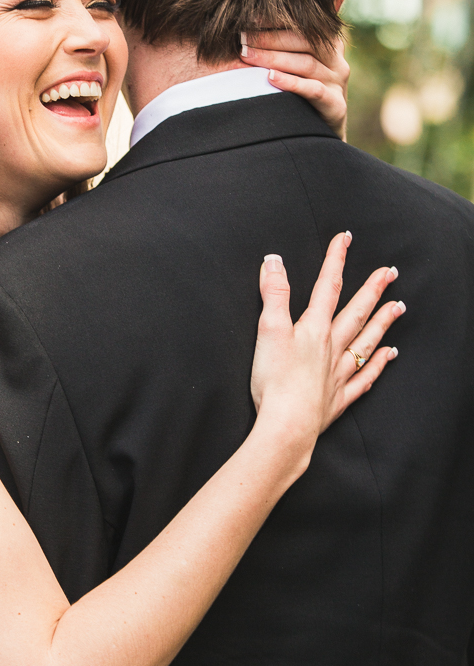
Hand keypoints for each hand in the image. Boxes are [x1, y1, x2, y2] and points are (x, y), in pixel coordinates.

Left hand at [240, 30, 349, 139]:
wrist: (319, 137)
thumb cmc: (299, 95)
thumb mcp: (296, 66)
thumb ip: (283, 45)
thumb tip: (247, 27)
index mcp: (328, 43)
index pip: (302, 25)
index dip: (275, 21)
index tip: (249, 18)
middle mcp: (336, 59)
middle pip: (303, 41)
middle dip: (269, 38)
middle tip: (242, 39)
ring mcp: (338, 82)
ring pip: (305, 63)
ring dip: (273, 58)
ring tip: (248, 55)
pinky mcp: (336, 105)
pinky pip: (313, 90)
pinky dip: (291, 83)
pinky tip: (271, 77)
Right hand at [250, 232, 402, 457]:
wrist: (287, 426)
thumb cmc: (275, 380)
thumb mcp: (268, 329)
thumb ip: (273, 293)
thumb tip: (274, 260)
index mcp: (314, 328)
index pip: (327, 287)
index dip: (336, 260)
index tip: (345, 239)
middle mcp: (332, 347)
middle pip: (357, 312)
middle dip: (373, 289)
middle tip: (390, 272)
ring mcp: (338, 373)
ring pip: (367, 341)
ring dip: (383, 322)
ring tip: (398, 306)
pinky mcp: (337, 398)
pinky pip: (365, 377)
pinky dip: (378, 364)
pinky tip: (390, 354)